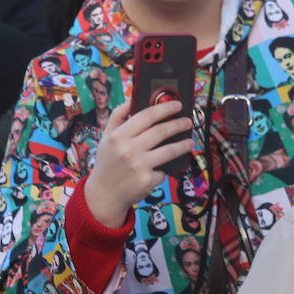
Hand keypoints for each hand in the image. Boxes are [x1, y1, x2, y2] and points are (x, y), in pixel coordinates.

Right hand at [85, 99, 192, 226]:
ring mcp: (139, 166)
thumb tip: (132, 98)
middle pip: (161, 131)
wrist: (104, 194)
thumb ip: (118, 116)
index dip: (164, 108)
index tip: (177, 104)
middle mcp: (128, 150)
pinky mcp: (147, 180)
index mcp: (118, 136)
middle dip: (178, 124)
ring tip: (189, 142)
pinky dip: (164, 168)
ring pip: (169, 150)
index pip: (146, 116)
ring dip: (183, 145)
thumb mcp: (106, 137)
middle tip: (188, 122)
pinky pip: (163, 170)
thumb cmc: (107, 163)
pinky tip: (163, 167)